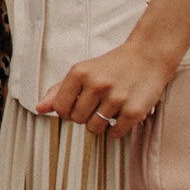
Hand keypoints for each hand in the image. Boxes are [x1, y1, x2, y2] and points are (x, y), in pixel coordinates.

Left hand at [34, 39, 178, 138]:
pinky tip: (120, 114)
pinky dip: (116, 129)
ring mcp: (115, 98)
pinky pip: (114, 133)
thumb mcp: (83, 72)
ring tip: (109, 108)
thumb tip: (40, 108)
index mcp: (79, 72)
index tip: (78, 103)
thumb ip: (59, 90)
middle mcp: (96, 84)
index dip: (67, 110)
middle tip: (98, 103)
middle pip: (76, 119)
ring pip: (94, 129)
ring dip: (100, 124)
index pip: (60, 108)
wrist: (148, 56)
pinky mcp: (133, 111)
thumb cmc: (113, 66)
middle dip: (85, 115)